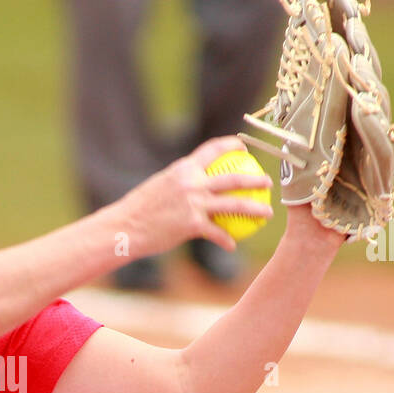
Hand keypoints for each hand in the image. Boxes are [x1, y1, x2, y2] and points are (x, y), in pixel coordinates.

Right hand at [110, 137, 273, 261]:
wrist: (125, 227)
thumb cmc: (139, 210)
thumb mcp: (159, 187)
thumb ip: (179, 183)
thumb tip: (191, 184)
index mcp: (183, 169)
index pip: (211, 150)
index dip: (230, 145)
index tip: (242, 146)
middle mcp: (191, 183)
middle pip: (232, 178)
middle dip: (254, 178)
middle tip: (267, 182)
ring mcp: (193, 203)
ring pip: (234, 204)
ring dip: (255, 209)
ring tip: (267, 213)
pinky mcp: (192, 224)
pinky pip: (217, 232)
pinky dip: (226, 240)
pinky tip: (232, 246)